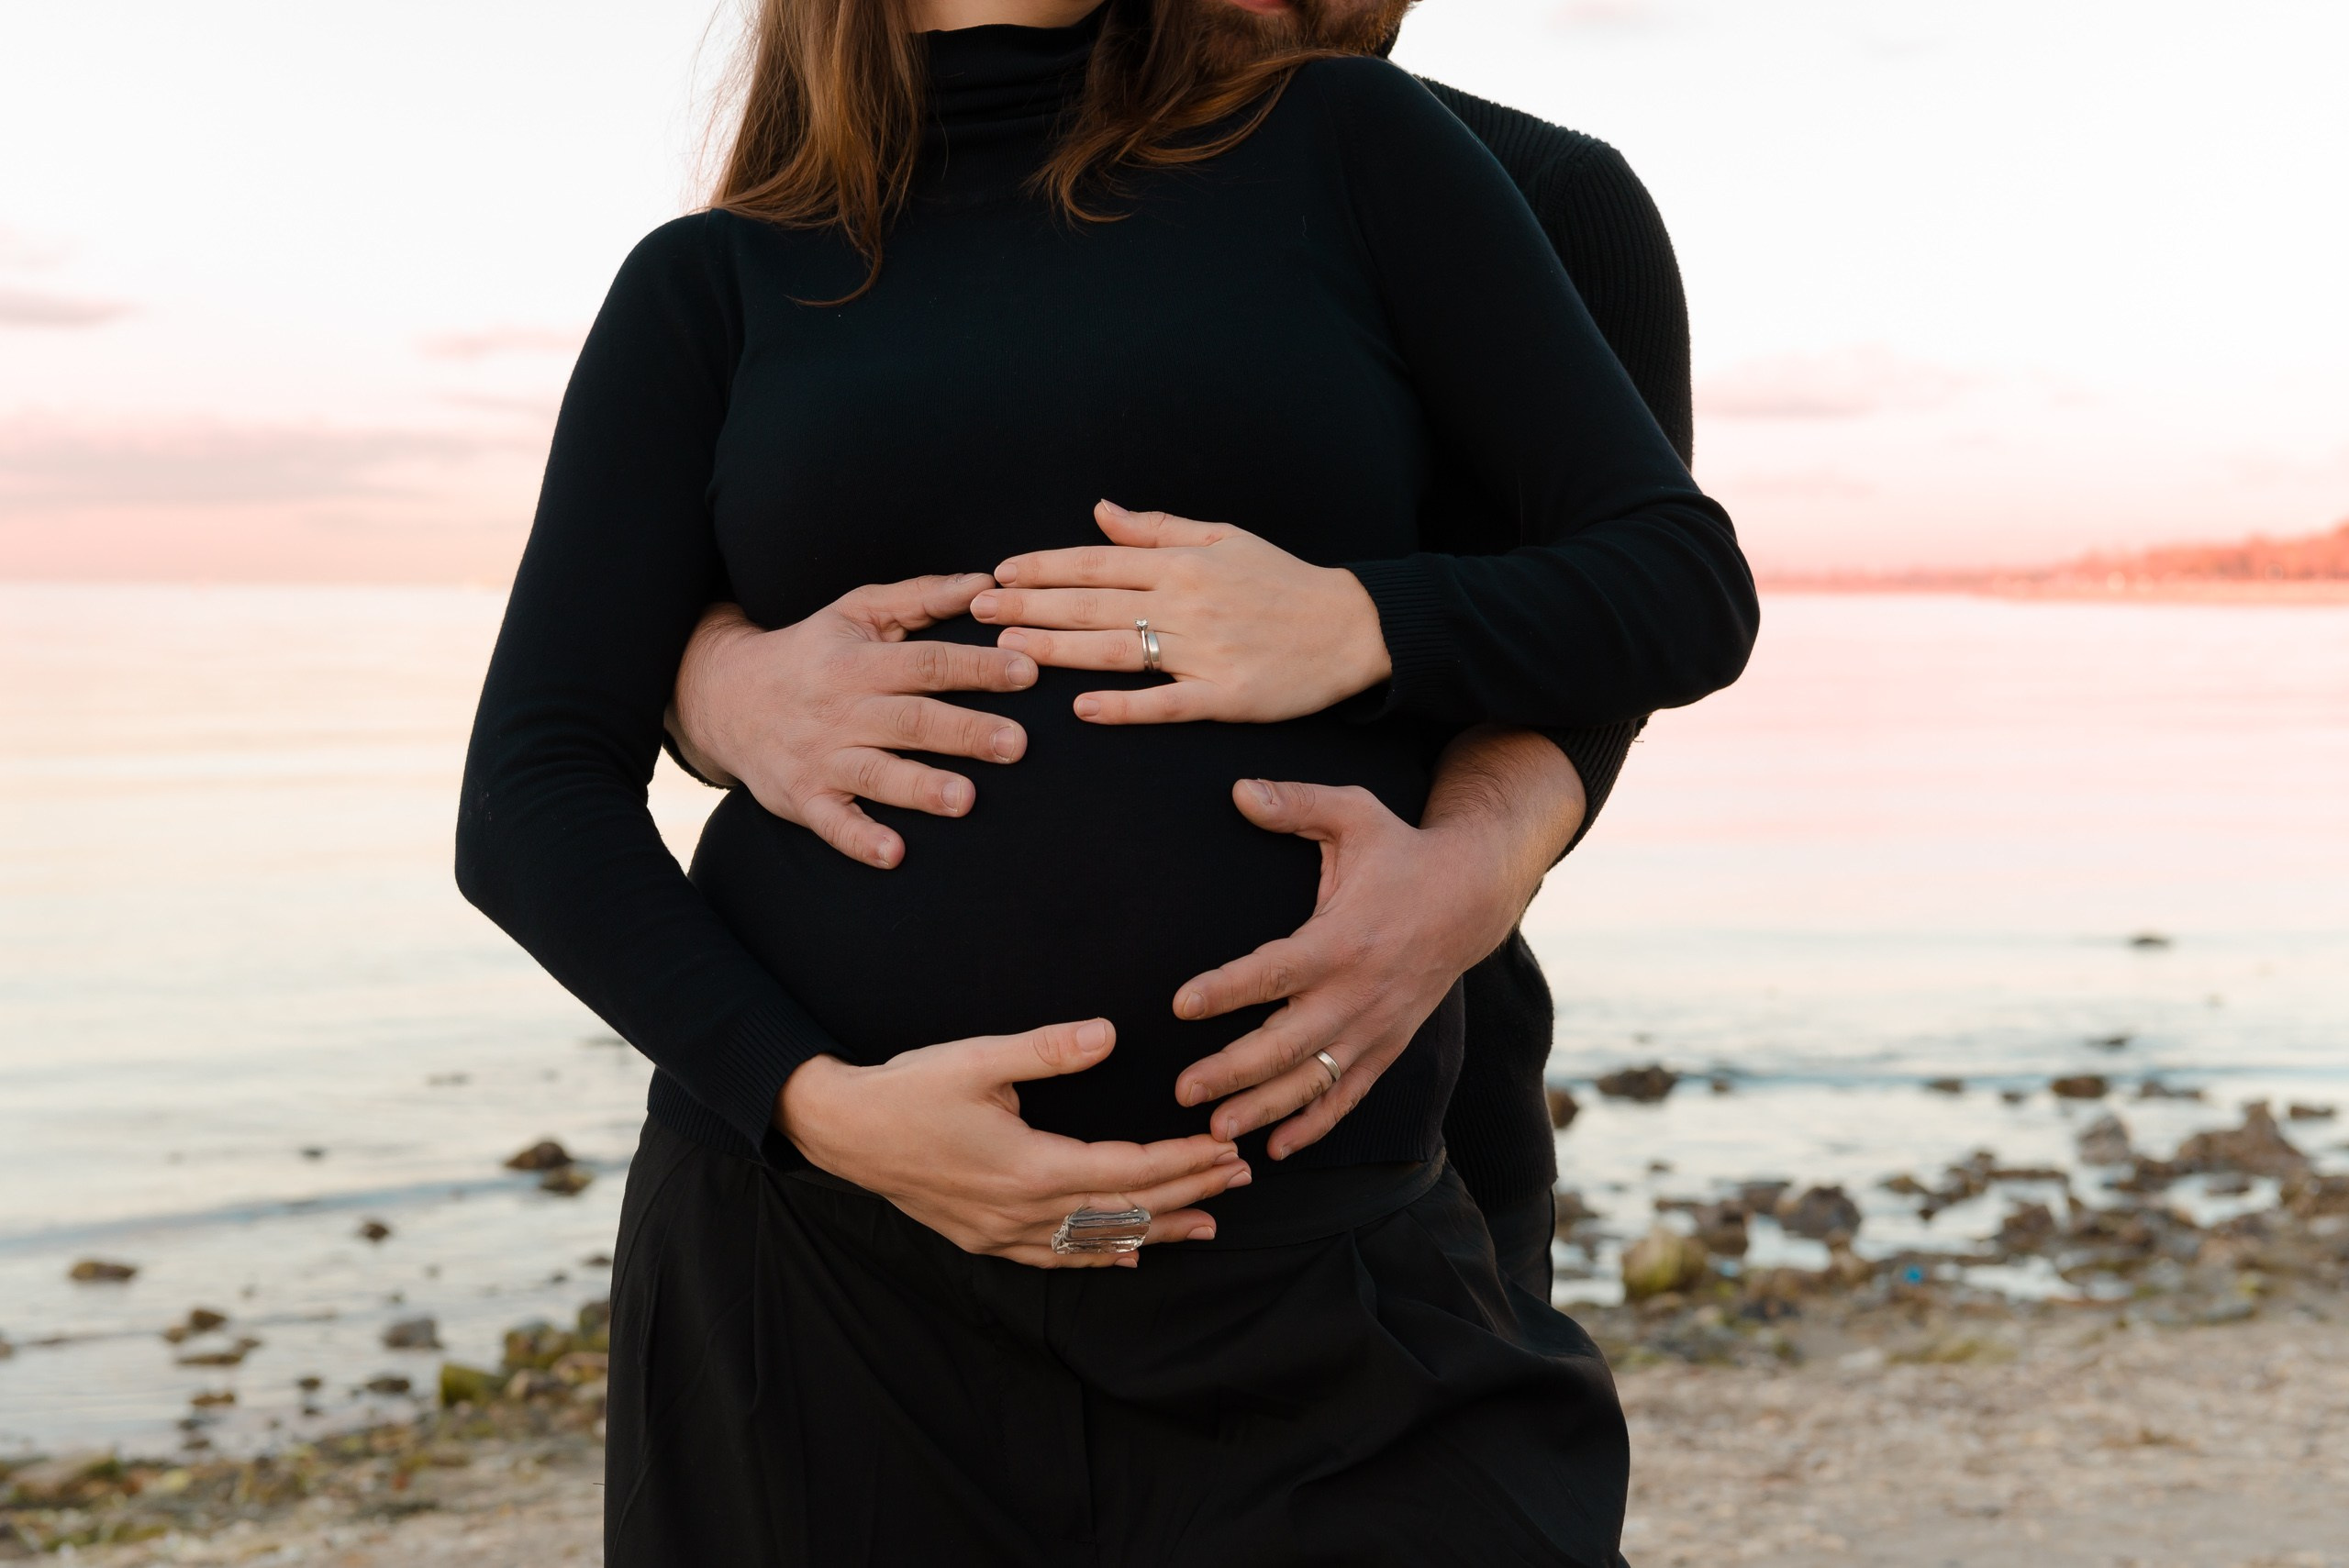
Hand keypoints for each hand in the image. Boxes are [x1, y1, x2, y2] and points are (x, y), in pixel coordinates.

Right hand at [669, 579, 1037, 868]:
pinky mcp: (805, 798)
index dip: (977, 667)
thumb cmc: (814, 652)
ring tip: (965, 800)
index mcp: (862, 661)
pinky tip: (893, 854)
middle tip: (1018, 743)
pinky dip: (860, 839)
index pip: (927, 661)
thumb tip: (986, 583)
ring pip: (877, 774)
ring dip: (921, 788)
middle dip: (965, 732)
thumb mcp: (857, 611)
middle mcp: (844, 710)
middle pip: (912, 720)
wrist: (726, 697)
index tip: (1027, 671)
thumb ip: (922, 596)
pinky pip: (833, 822)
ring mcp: (823, 757)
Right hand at [777, 1019, 1250, 1268]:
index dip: (1183, 1163)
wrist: (841, 1130)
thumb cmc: (908, 1088)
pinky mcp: (984, 1237)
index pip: (1128, 1170)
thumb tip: (1110, 1035)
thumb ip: (1049, 1049)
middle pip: (1123, 1210)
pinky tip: (1128, 1254)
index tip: (1226, 1150)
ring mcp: (1001, 1232)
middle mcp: (1022, 1211)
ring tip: (1207, 1225)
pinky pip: (1056, 1257)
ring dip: (1155, 1230)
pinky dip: (1099, 1255)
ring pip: (1095, 1241)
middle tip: (1239, 1180)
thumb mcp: (978, 1057)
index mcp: (1029, 1166)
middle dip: (1188, 1194)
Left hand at [972, 500, 1391, 724]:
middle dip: (1029, 605)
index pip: (1096, 562)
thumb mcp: (1223, 537)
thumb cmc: (1282, 581)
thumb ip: (1157, 529)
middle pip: (1092, 604)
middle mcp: (1185, 603)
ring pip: (1116, 650)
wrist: (1350, 627)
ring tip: (1008, 650)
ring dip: (1058, 649)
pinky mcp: (1226, 695)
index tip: (998, 572)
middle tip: (976, 610)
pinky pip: (1166, 703)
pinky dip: (1124, 706)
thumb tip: (1099, 510)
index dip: (1042, 567)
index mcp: (1181, 564)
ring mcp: (1204, 651)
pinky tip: (1081, 709)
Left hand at [1171, 731, 1583, 1158]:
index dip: (1227, 989)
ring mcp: (1374, 1025)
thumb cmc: (1400, 851)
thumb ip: (1296, 802)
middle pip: (1286, 1042)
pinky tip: (1278, 1148)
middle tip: (1181, 1091)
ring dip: (1265, 1108)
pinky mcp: (1388, 1044)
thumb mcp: (1354, 813)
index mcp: (1340, 938)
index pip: (1274, 971)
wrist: (1473, 895)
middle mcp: (1356, 991)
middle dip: (1231, 1071)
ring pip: (1314, 1079)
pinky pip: (1350, 1093)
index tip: (1180, 1004)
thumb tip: (1239, 790)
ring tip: (1217, 1132)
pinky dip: (1316, 1123)